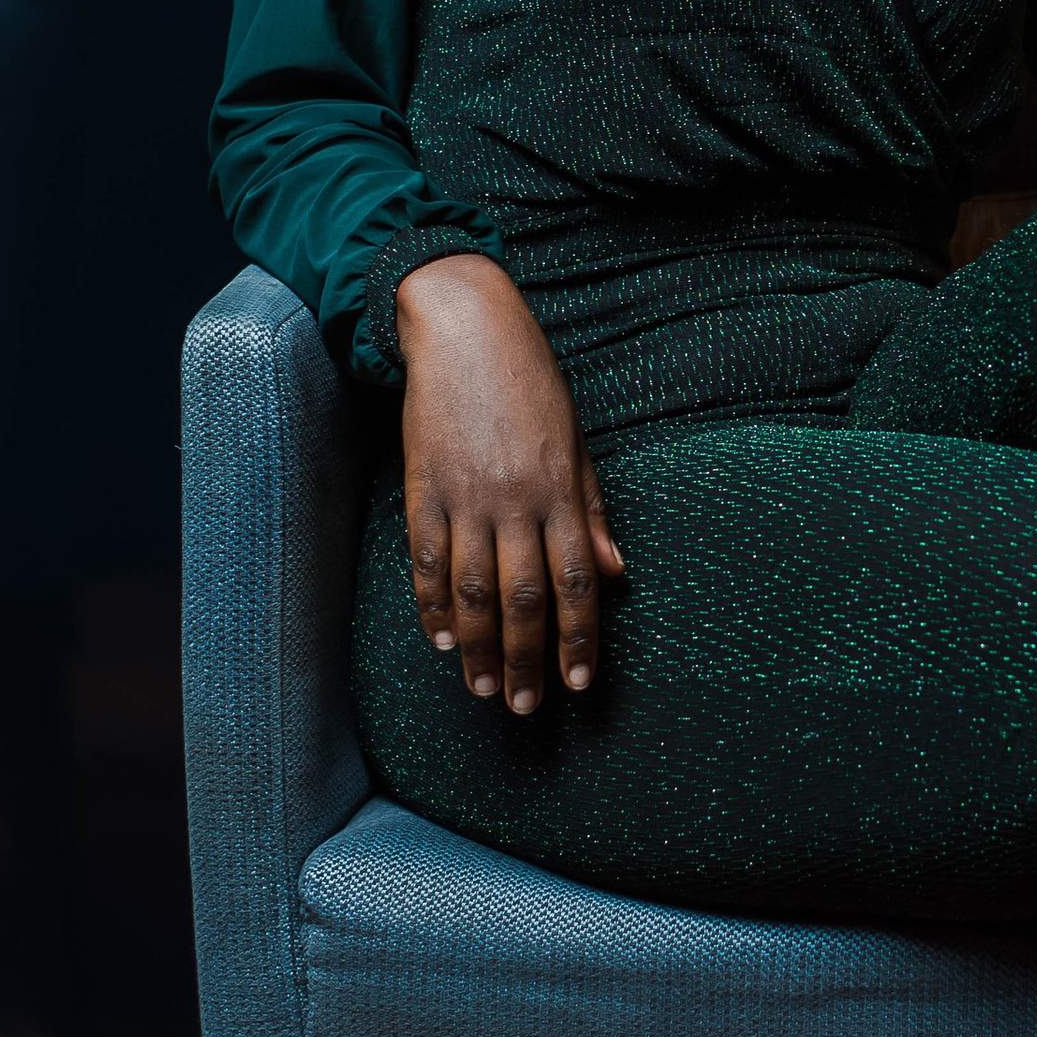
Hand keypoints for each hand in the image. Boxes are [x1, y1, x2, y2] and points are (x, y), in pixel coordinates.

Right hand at [394, 255, 624, 709]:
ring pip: (471, 590)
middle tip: (527, 707)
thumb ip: (591, 509)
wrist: (464, 328)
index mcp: (560, 490)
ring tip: (484, 689)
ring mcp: (464, 496)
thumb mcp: (575, 441)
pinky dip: (431, 605)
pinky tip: (440, 639)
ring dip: (478, 647)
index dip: (579, 639)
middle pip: (521, 599)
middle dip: (528, 659)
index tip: (579, 684)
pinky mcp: (422, 487)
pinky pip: (426, 560)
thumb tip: (614, 573)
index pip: (575, 582)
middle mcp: (514, 500)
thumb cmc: (530, 382)